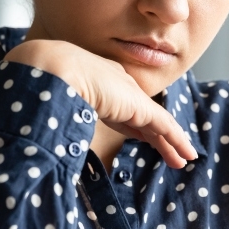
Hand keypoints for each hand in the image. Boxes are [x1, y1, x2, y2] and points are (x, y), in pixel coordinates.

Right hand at [4, 40, 197, 167]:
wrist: (52, 69)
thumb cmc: (44, 85)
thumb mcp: (55, 101)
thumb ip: (58, 114)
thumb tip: (42, 133)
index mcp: (97, 81)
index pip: (121, 106)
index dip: (133, 123)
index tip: (140, 135)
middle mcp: (117, 85)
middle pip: (142, 115)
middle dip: (156, 134)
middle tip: (169, 150)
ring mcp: (129, 95)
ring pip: (157, 123)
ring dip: (171, 143)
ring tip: (184, 159)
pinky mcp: (139, 107)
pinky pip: (164, 126)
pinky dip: (177, 141)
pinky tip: (186, 154)